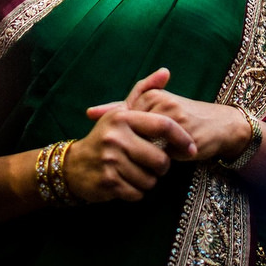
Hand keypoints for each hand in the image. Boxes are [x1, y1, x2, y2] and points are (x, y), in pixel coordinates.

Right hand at [65, 70, 195, 202]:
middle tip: (155, 166)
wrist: (73, 166)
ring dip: (149, 181)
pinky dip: (137, 192)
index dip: (182, 138)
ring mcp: (110, 160)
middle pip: (160, 159)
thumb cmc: (106, 138)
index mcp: (122, 117)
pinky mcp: (108, 181)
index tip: (192, 147)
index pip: (163, 125)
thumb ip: (145, 90)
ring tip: (137, 173)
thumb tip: (166, 71)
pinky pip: (139, 193)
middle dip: (163, 167)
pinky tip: (127, 183)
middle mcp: (115, 137)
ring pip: (151, 179)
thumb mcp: (122, 113)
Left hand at [88, 68, 249, 163]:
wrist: (221, 126)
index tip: (102, 141)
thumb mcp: (158, 108)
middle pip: (131, 131)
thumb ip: (126, 110)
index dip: (112, 129)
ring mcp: (172, 118)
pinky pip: (162, 153)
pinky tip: (155, 167)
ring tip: (138, 163)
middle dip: (126, 145)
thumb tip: (89, 112)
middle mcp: (160, 102)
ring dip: (142, 156)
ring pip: (145, 144)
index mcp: (151, 94)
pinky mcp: (183, 135)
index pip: (122, 113)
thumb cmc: (185, 118)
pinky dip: (157, 162)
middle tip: (117, 157)